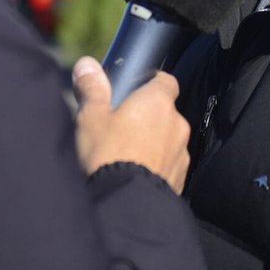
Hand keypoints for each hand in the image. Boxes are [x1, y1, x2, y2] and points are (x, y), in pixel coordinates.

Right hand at [72, 56, 191, 192]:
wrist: (125, 206)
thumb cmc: (107, 155)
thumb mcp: (90, 119)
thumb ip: (92, 89)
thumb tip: (86, 64)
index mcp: (158, 102)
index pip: (166, 80)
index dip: (151, 83)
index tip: (134, 91)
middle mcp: (177, 124)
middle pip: (165, 112)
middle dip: (148, 117)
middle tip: (122, 128)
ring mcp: (182, 153)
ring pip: (168, 140)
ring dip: (154, 143)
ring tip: (126, 157)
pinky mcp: (181, 179)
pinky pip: (169, 165)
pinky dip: (157, 166)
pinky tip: (136, 176)